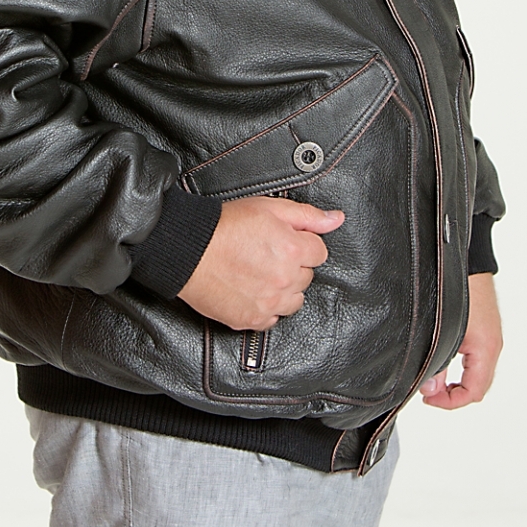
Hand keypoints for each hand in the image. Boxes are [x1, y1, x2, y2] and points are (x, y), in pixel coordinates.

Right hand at [177, 196, 343, 330]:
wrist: (189, 250)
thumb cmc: (226, 225)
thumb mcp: (269, 207)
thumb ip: (308, 216)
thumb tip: (337, 219)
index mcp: (294, 250)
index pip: (319, 252)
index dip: (302, 242)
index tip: (283, 240)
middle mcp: (286, 280)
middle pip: (307, 276)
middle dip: (293, 265)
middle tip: (267, 252)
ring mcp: (270, 303)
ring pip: (294, 300)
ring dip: (284, 288)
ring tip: (260, 272)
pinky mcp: (252, 319)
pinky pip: (273, 318)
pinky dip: (266, 306)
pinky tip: (251, 289)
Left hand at [420, 272, 501, 408]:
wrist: (468, 260)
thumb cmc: (458, 289)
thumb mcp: (442, 333)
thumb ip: (436, 364)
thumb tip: (430, 389)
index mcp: (485, 349)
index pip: (473, 392)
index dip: (450, 402)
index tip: (429, 399)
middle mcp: (492, 345)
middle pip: (477, 385)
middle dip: (452, 393)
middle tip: (429, 391)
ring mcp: (489, 336)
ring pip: (476, 371)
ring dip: (456, 379)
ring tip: (433, 378)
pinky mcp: (483, 327)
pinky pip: (475, 356)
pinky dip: (460, 365)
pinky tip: (442, 358)